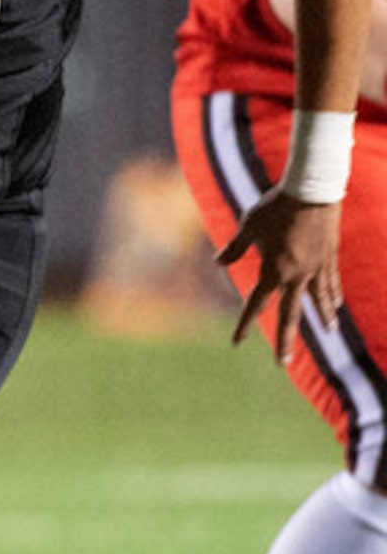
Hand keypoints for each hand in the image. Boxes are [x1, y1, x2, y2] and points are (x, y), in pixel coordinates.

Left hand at [219, 187, 342, 358]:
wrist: (312, 190)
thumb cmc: (275, 207)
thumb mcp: (249, 227)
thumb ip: (235, 248)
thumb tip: (218, 263)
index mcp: (274, 271)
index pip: (256, 304)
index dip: (245, 324)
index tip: (236, 342)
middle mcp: (297, 275)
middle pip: (291, 314)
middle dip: (286, 340)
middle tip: (282, 363)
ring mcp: (317, 267)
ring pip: (319, 299)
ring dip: (323, 317)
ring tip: (329, 332)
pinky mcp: (329, 257)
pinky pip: (330, 281)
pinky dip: (332, 294)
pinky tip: (336, 304)